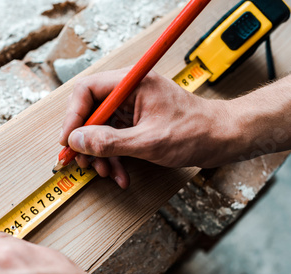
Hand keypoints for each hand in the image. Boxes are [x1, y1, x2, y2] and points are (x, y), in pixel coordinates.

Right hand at [60, 68, 237, 187]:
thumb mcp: (148, 141)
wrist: (221, 139)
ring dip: (100, 154)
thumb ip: (109, 142)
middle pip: (91, 111)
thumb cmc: (195, 132)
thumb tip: (77, 141)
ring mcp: (133, 107)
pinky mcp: (137, 122)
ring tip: (106, 173)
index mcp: (132, 83)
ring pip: (101, 129)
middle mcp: (129, 91)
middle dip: (86, 141)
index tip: (68, 142)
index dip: (73, 117)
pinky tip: (120, 174)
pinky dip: (115, 157)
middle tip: (83, 163)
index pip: (87, 90)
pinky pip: (115, 138)